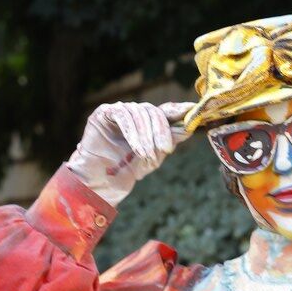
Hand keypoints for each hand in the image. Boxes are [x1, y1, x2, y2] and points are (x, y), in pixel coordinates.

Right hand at [67, 100, 193, 206]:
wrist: (101, 181)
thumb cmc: (127, 170)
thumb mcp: (154, 158)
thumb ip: (168, 142)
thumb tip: (188, 128)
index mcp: (148, 122)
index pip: (165, 111)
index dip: (178, 109)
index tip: (190, 109)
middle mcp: (135, 112)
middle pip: (153, 112)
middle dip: (161, 131)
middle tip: (166, 149)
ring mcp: (119, 110)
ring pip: (139, 114)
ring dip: (146, 136)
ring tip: (147, 155)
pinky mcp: (104, 112)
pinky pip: (122, 115)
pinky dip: (132, 133)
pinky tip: (136, 148)